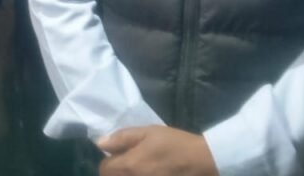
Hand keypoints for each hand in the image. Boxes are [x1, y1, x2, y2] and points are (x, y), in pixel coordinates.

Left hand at [97, 125, 218, 175]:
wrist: (202, 161)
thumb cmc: (174, 143)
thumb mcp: (149, 132)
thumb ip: (123, 137)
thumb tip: (101, 143)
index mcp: (130, 165)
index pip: (104, 169)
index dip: (109, 161)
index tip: (118, 156)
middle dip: (116, 171)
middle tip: (129, 163)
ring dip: (126, 175)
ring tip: (140, 169)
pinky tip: (150, 173)